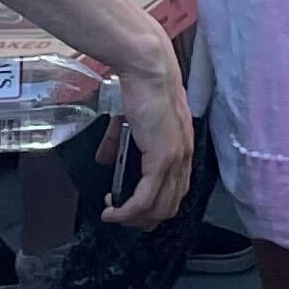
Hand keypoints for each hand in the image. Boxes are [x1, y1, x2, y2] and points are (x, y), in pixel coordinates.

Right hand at [97, 15, 196, 227]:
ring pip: (158, 208)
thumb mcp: (131, 122)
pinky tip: (111, 212)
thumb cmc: (142, 88)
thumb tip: (105, 161)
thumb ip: (119, 144)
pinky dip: (126, 212)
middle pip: (169, 206)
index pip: (175, 190)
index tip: (132, 208)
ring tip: (112, 214)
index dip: (154, 205)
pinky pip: (144, 200)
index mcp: (181, 147)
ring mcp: (175, 161)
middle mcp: (184, 158)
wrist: (149, 70)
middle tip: (120, 217)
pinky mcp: (162, 160)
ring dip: (133, 218)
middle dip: (143, 219)